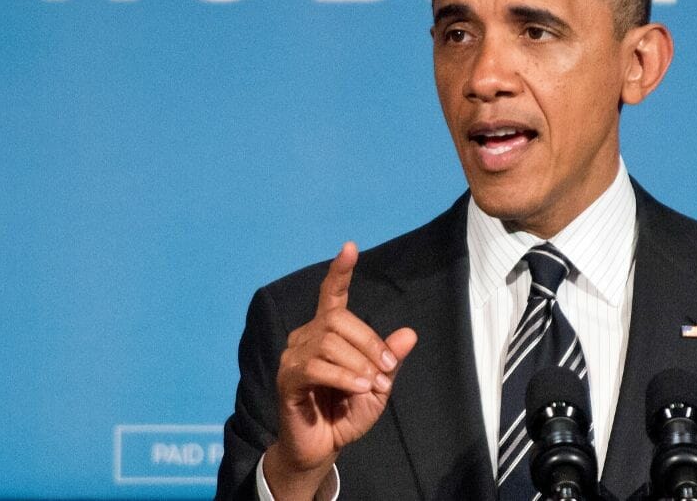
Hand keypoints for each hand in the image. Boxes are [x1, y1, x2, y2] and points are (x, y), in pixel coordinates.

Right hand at [263, 242, 417, 499]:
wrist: (324, 447)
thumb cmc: (348, 413)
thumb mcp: (379, 385)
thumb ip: (390, 359)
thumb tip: (409, 333)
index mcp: (329, 332)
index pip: (332, 295)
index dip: (340, 271)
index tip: (350, 248)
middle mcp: (306, 337)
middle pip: (338, 319)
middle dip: (369, 343)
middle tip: (386, 370)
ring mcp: (293, 357)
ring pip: (329, 342)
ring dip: (359, 365)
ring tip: (372, 387)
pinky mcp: (287, 379)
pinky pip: (315, 367)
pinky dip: (344, 377)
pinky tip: (359, 389)